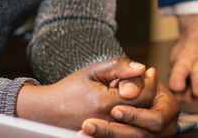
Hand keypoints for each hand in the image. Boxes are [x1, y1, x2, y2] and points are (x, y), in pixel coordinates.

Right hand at [16, 58, 175, 135]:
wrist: (49, 111)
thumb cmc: (71, 88)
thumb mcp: (93, 71)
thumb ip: (118, 67)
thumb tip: (141, 67)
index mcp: (105, 103)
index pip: (141, 95)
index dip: (148, 82)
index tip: (148, 71)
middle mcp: (107, 121)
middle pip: (142, 109)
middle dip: (147, 92)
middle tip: (146, 79)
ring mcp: (106, 132)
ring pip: (136, 120)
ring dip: (141, 104)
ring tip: (137, 89)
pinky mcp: (103, 137)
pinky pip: (126, 128)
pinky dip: (131, 115)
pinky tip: (129, 102)